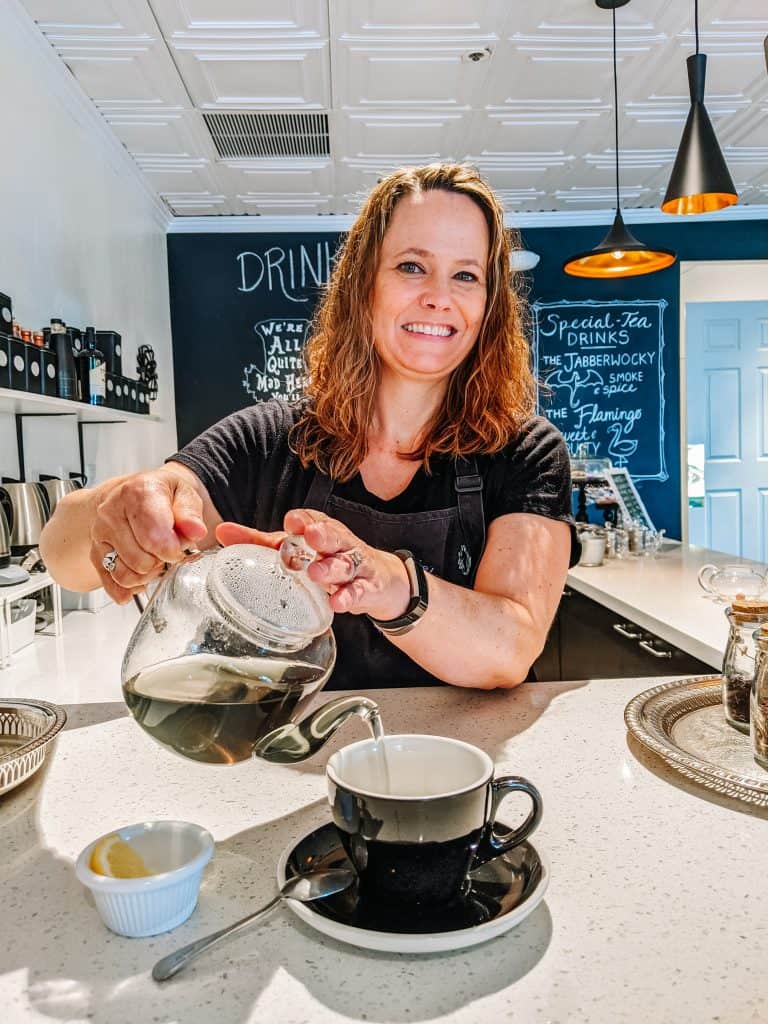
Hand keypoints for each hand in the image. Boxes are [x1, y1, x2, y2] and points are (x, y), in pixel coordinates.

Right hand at [90, 467, 207, 603]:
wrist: (134, 493)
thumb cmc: (161, 494)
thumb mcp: (184, 494)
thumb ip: (191, 514)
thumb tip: (195, 531)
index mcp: (137, 493)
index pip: (153, 537)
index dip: (173, 551)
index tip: (179, 547)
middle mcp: (112, 512)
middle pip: (141, 560)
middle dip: (161, 561)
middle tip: (167, 550)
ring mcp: (100, 533)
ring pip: (126, 575)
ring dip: (146, 575)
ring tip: (154, 558)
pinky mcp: (95, 552)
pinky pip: (111, 582)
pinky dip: (129, 587)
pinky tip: (141, 577)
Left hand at [216, 511, 410, 619]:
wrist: (380, 580)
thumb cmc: (328, 559)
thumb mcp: (295, 549)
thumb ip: (259, 542)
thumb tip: (221, 531)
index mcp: (321, 529)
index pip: (314, 519)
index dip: (304, 519)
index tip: (291, 521)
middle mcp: (340, 544)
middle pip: (335, 535)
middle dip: (323, 534)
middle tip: (311, 535)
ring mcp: (356, 565)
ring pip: (346, 563)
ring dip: (332, 567)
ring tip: (316, 573)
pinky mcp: (368, 587)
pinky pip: (360, 591)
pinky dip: (349, 597)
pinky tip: (338, 603)